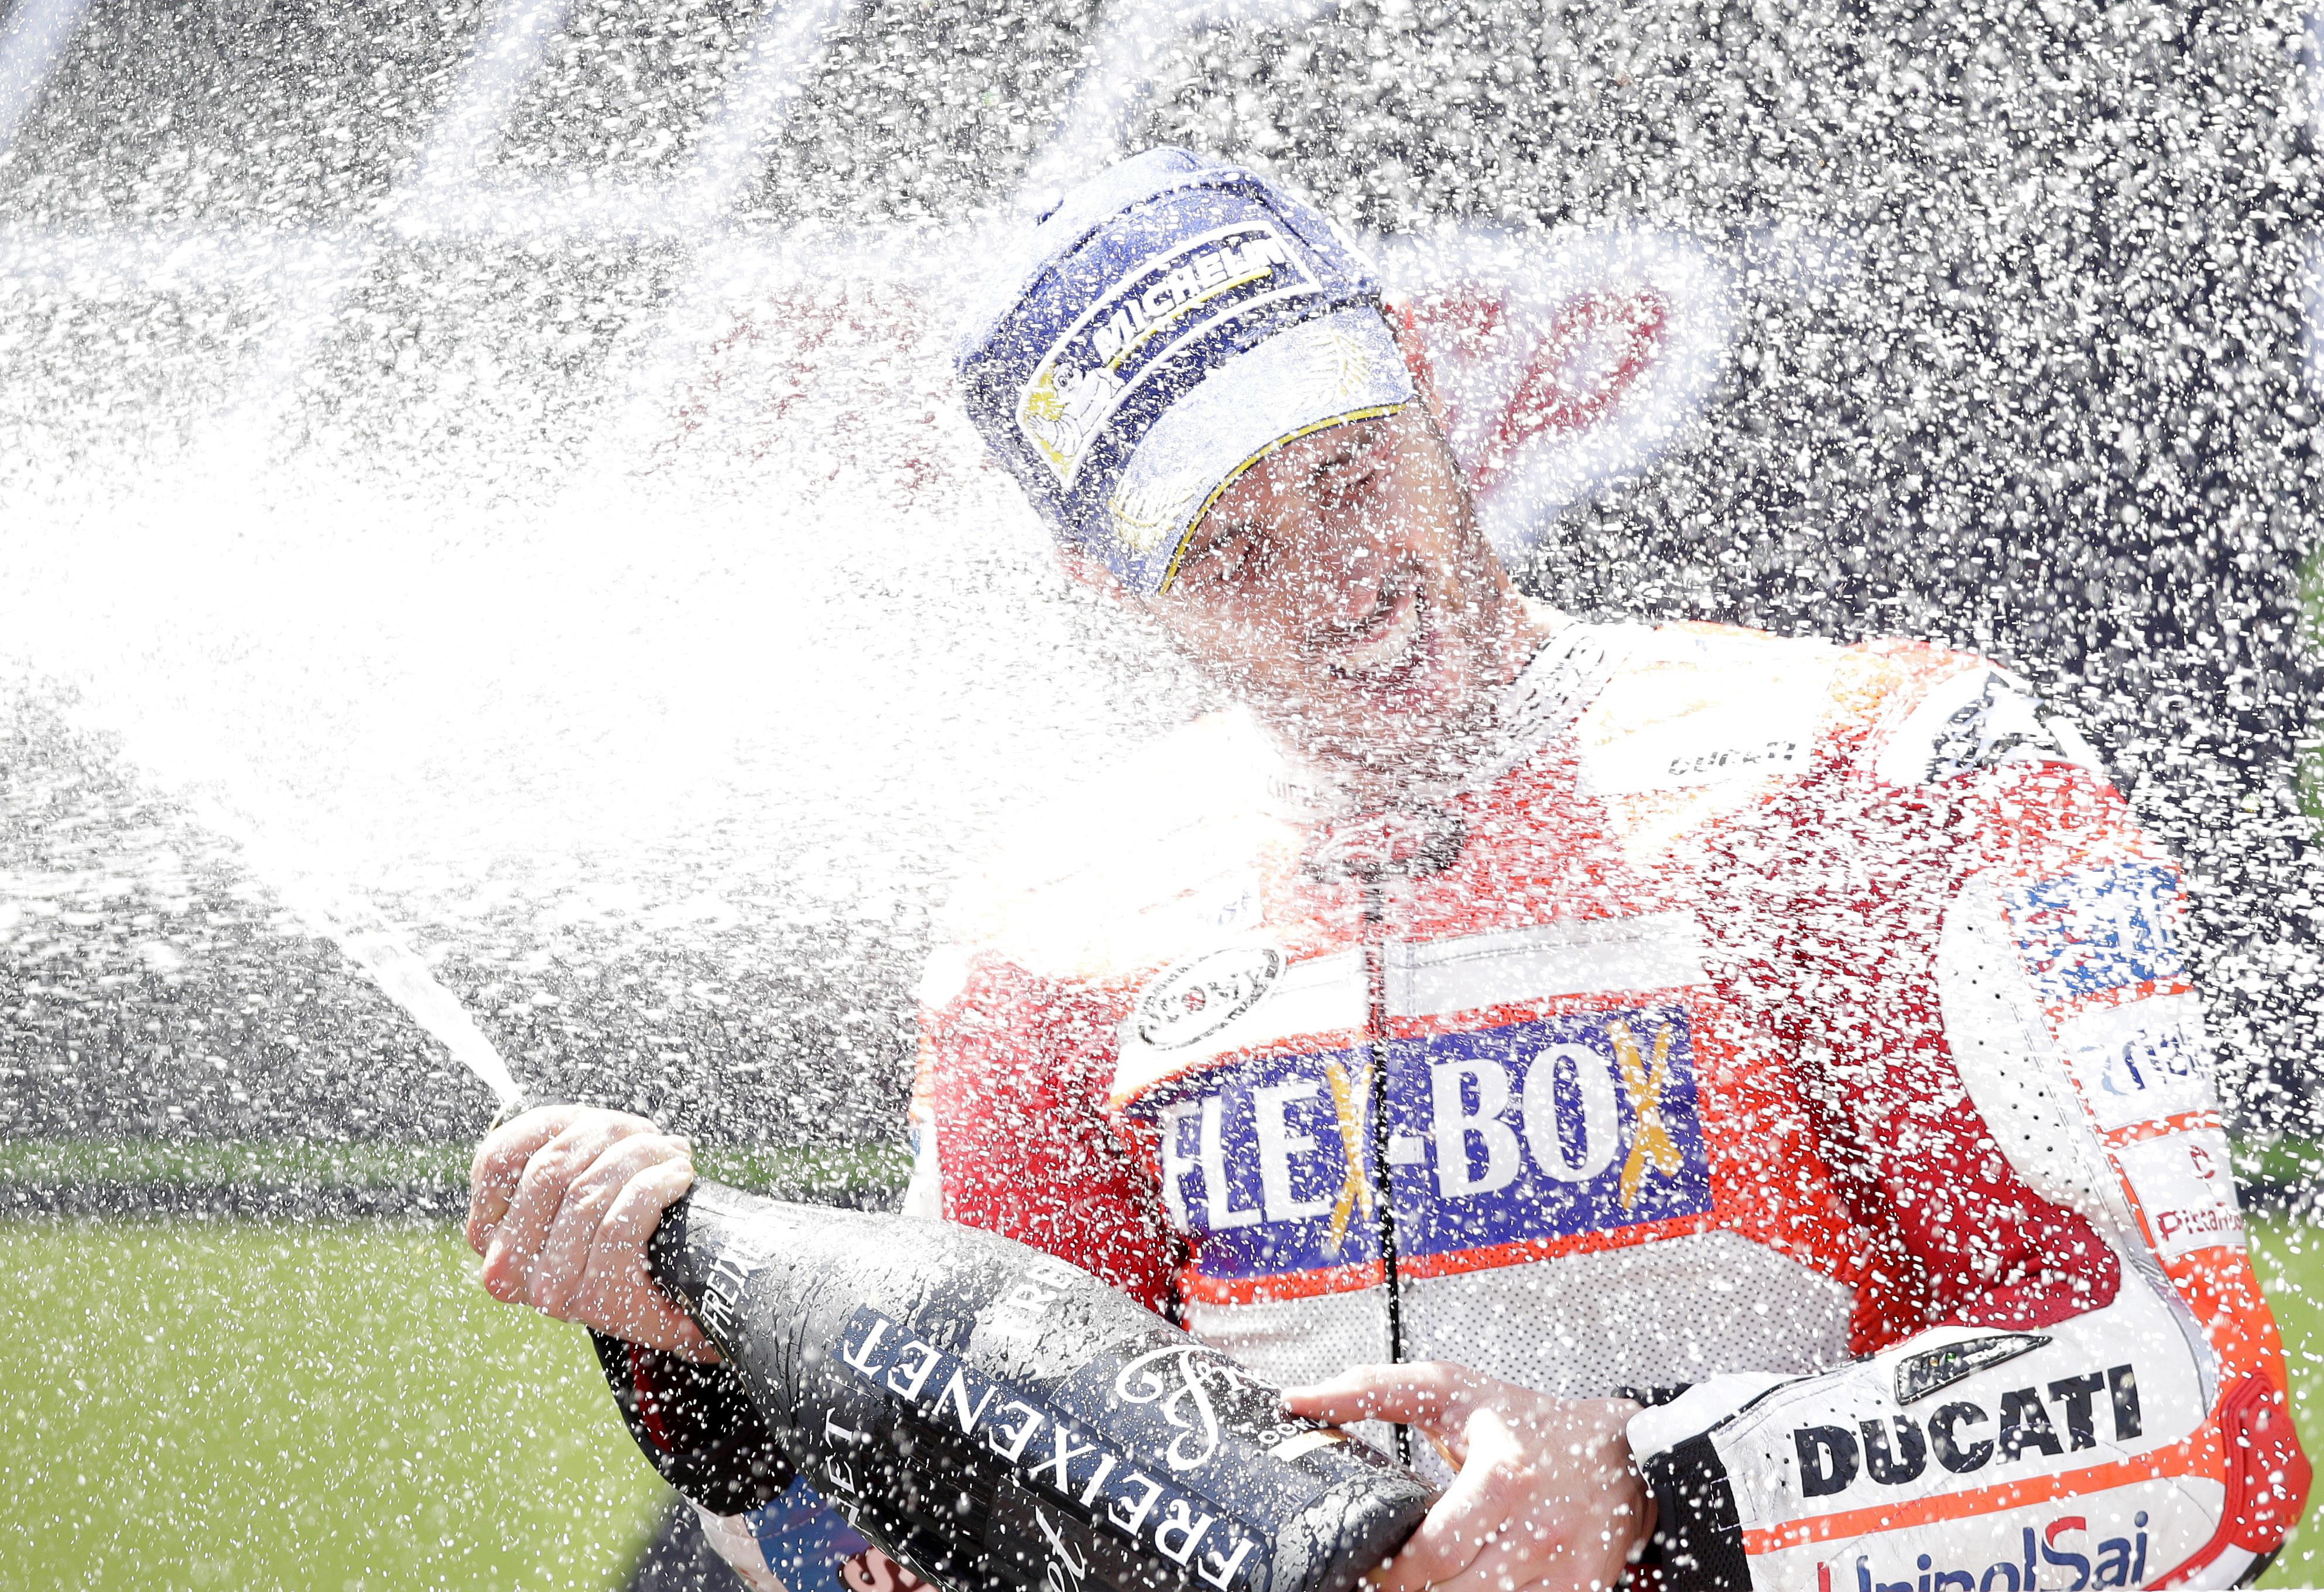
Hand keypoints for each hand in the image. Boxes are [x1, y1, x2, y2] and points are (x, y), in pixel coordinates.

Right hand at [465, 1103, 719, 1361]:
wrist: (667, 1289)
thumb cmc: (610, 1219)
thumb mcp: (569, 1173)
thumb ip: (551, 1151)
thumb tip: (583, 1125)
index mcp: (485, 1231)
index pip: (500, 1158)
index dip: (557, 1125)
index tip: (598, 1123)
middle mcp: (505, 1268)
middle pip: (551, 1172)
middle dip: (607, 1137)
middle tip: (649, 1136)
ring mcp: (548, 1290)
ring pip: (587, 1196)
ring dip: (639, 1159)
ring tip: (669, 1154)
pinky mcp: (598, 1301)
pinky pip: (619, 1226)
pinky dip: (654, 1189)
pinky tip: (676, 1177)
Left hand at [1281, 1362, 1646, 1591]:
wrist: (1619, 1456)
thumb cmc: (1523, 1419)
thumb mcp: (1449, 1391)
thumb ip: (1369, 1390)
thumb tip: (1295, 1401)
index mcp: (1507, 1472)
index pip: (1432, 1551)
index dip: (1391, 1569)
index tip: (1371, 1562)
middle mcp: (1539, 1529)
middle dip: (1409, 1590)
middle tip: (1388, 1577)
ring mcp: (1562, 1570)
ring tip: (1425, 1578)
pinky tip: (1465, 1582)